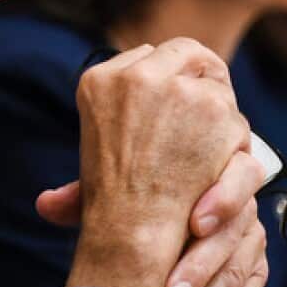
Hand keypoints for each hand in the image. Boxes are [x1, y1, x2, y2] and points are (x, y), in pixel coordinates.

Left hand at [39, 150, 267, 286]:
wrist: (171, 207)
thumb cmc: (139, 193)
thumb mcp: (115, 189)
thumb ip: (88, 194)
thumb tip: (47, 205)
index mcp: (211, 165)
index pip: (240, 170)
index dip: (222, 198)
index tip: (194, 224)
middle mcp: (238, 196)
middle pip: (243, 224)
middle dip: (206, 261)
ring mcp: (248, 230)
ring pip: (244, 261)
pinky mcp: (254, 260)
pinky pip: (255, 284)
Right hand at [65, 38, 249, 286]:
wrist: (134, 234)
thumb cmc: (112, 209)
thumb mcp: (92, 157)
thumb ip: (102, 140)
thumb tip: (48, 202)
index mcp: (100, 80)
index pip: (151, 55)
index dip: (173, 74)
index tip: (183, 93)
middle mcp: (137, 75)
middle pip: (186, 52)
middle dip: (204, 73)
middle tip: (216, 100)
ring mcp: (177, 87)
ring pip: (216, 85)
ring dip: (222, 114)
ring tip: (213, 151)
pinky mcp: (213, 106)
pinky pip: (238, 117)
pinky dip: (237, 143)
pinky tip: (223, 164)